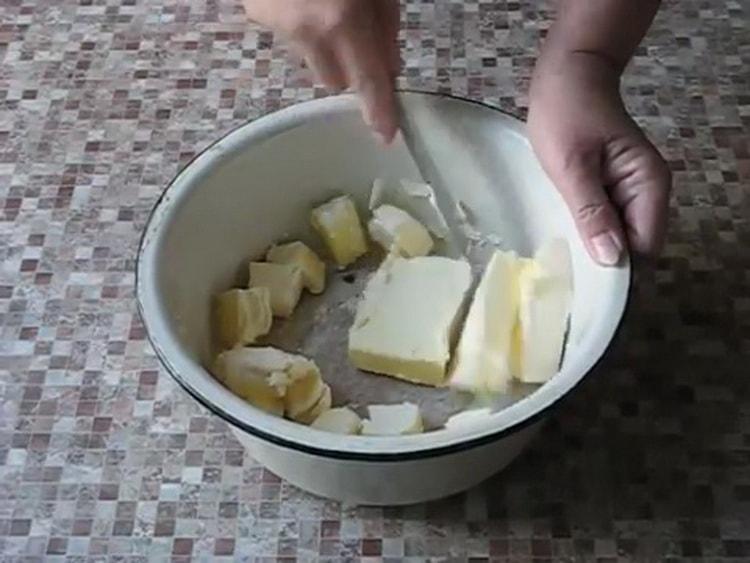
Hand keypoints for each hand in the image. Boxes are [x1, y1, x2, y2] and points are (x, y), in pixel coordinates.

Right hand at [243, 0, 399, 143]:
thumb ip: (386, 27)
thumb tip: (389, 67)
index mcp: (341, 22)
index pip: (367, 84)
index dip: (379, 113)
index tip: (386, 135)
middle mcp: (305, 33)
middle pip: (335, 81)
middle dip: (351, 72)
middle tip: (362, 39)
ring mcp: (276, 24)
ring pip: (310, 60)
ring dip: (325, 48)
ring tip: (329, 10)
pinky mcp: (255, 13)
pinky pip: (289, 37)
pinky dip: (301, 26)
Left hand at [528, 52, 670, 264]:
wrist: (568, 74)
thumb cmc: (567, 113)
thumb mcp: (572, 166)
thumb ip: (592, 212)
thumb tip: (612, 259)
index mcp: (648, 186)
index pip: (644, 248)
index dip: (618, 269)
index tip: (583, 286)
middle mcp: (648, 193)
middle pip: (634, 246)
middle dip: (603, 262)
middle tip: (562, 275)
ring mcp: (632, 191)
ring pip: (619, 236)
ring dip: (593, 247)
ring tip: (557, 258)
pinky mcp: (614, 188)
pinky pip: (607, 221)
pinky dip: (588, 230)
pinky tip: (562, 236)